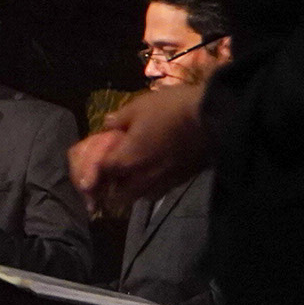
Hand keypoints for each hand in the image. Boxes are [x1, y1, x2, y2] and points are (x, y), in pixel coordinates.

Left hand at [70, 82, 210, 216]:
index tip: (87, 174)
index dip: (89, 173)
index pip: (98, 175)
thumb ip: (118, 120)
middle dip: (108, 190)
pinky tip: (150, 174)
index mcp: (125, 160)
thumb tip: (106, 125)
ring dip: (128, 190)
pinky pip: (156, 192)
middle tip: (106, 177)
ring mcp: (162, 183)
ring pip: (137, 197)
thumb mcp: (138, 107)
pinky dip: (148, 187)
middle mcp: (140, 178)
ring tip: (128, 176)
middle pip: (116, 196)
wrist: (216, 118)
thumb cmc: (172, 109)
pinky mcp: (179, 182)